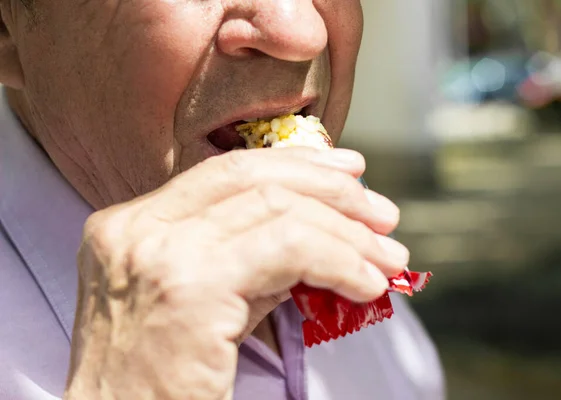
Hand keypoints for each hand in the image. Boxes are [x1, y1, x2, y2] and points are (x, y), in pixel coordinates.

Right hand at [64, 147, 408, 399]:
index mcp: (132, 225)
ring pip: (279, 209)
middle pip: (254, 179)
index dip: (295, 165)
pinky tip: (364, 284)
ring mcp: (160, 253)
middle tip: (381, 215)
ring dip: (347, 232)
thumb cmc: (164, 382)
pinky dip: (339, 260)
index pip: (226, 173)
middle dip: (332, 190)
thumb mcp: (205, 304)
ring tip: (387, 258)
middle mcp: (137, 229)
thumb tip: (322, 233)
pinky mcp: (190, 288)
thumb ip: (251, 261)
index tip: (347, 173)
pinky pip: (289, 250)